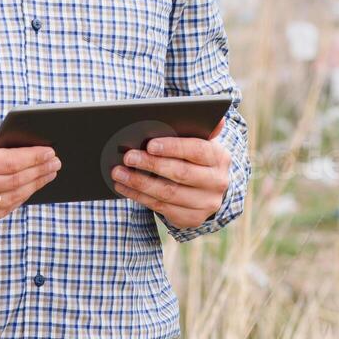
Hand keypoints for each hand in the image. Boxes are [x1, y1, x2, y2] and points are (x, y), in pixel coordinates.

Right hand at [0, 130, 59, 231]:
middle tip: (55, 163)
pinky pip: (1, 212)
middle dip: (39, 171)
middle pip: (14, 181)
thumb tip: (31, 145)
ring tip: (47, 175)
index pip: (9, 161)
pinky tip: (29, 189)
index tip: (50, 152)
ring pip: (11, 199)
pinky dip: (18, 200)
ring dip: (34, 186)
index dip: (34, 157)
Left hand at [111, 117, 229, 229]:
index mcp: (219, 157)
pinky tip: (124, 187)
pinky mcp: (192, 219)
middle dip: (151, 164)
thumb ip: (199, 129)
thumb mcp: (200, 142)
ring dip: (139, 182)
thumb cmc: (195, 158)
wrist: (207, 189)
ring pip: (167, 193)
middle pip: (180, 173)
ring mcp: (205, 203)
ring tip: (119, 173)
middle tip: (128, 157)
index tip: (150, 145)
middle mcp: (217, 182)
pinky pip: (161, 208)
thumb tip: (217, 120)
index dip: (173, 147)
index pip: (197, 150)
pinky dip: (139, 196)